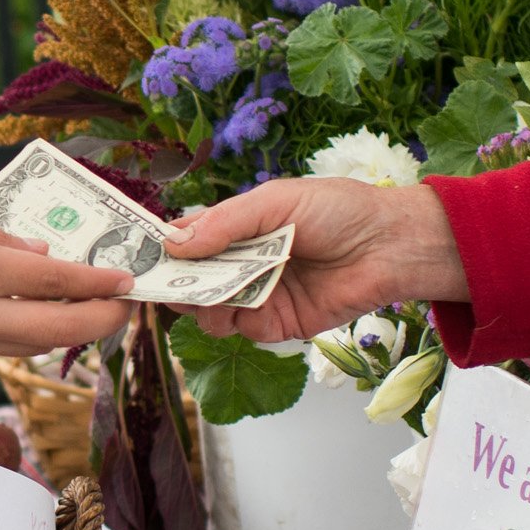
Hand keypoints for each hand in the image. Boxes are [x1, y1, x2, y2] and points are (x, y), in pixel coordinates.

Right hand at [0, 194, 133, 361]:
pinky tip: (37, 314)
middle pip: (55, 330)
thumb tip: (42, 255)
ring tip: (89, 309)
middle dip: (99, 320)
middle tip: (125, 306)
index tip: (127, 278)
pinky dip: (26, 332)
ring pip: (30, 345)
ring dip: (65, 330)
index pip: (55, 280)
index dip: (98, 282)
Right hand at [166, 179, 470, 343]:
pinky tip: (238, 305)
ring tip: (203, 293)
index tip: (138, 252)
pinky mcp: (276, 323)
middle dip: (173, 280)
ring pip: (208, 308)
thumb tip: (175, 242)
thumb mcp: (277, 201)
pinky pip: (240, 328)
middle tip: (158, 282)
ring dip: (200, 302)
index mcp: (239, 226)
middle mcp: (243, 262)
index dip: (163, 246)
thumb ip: (226, 222)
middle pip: (191, 278)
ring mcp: (258, 294)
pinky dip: (232, 319)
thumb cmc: (341, 210)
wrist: (391, 246)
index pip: (188, 238)